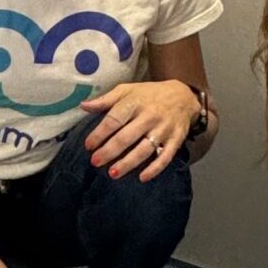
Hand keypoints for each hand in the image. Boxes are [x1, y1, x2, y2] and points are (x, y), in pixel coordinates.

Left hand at [81, 79, 196, 181]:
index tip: (88, 145)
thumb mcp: (127, 90)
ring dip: (128, 163)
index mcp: (135, 102)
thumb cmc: (149, 94)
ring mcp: (164, 129)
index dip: (100, 133)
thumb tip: (83, 106)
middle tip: (95, 162)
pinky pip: (165, 157)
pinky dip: (154, 169)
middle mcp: (150, 116)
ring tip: (113, 173)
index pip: (114, 119)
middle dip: (110, 151)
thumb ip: (106, 100)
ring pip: (144, 149)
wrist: (184, 96)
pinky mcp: (176, 140)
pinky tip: (142, 177)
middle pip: (127, 136)